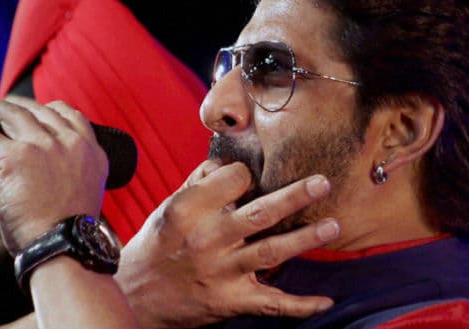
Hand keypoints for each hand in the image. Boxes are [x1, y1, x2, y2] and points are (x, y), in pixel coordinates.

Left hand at [0, 97, 108, 253]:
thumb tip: (14, 174)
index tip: (34, 113)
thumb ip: (58, 175)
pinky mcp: (17, 156)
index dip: (48, 109)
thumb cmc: (66, 230)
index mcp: (92, 152)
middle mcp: (71, 143)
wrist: (63, 244)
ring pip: (13, 114)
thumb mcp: (78, 193)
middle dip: (17, 106)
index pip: (71, 115)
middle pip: (40, 110)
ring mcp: (44, 146)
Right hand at [117, 160, 339, 328]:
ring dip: (305, 239)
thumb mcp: (168, 206)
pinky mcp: (231, 301)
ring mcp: (221, 272)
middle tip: (322, 183)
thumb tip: (227, 163)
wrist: (136, 294)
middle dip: (295, 197)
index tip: (253, 177)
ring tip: (332, 227)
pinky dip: (300, 305)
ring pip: (271, 252)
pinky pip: (271, 304)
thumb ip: (199, 182)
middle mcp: (207, 239)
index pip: (234, 179)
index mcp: (190, 210)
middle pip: (260, 214)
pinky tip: (326, 300)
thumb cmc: (156, 245)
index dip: (247, 175)